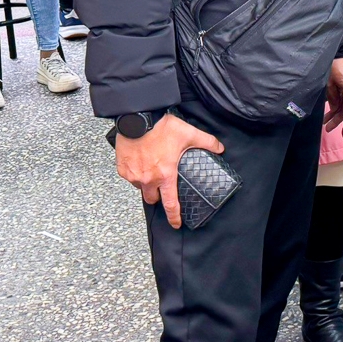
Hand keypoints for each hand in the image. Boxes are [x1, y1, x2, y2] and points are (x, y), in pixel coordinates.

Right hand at [115, 113, 224, 229]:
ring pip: (140, 188)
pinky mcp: (122, 169)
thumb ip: (207, 142)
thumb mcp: (189, 134)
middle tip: (163, 185)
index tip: (176, 224)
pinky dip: (136, 173)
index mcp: (165, 175)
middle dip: (158, 195)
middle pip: (152, 198)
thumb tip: (220, 148)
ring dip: (146, 183)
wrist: (137, 117)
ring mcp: (133, 175)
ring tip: (152, 169)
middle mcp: (148, 179)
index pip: (170, 203)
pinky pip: (130, 177)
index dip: (174, 216)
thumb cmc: (161, 127)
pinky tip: (141, 162)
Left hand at [324, 57, 342, 133]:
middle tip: (327, 129)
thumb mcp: (329, 82)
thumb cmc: (335, 64)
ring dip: (335, 113)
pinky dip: (337, 105)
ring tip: (325, 122)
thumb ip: (332, 97)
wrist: (341, 50)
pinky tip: (330, 110)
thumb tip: (334, 108)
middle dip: (337, 120)